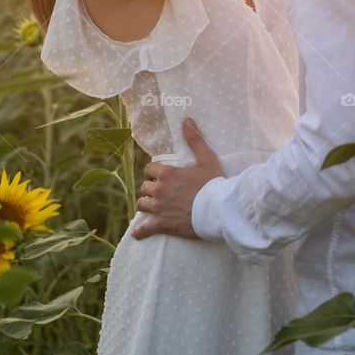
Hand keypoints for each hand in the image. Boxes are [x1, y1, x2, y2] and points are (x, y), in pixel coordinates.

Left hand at [131, 119, 223, 240]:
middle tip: (159, 191)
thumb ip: (195, 139)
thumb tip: (186, 120)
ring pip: (142, 204)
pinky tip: (137, 234)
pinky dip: (140, 232)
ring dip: (145, 204)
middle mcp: (159, 190)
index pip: (149, 169)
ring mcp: (159, 208)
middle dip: (151, 188)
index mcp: (167, 173)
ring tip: (150, 206)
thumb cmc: (213, 184)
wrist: (217, 210)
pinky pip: (145, 229)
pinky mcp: (162, 224)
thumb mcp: (207, 158)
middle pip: (145, 187)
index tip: (159, 174)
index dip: (153, 171)